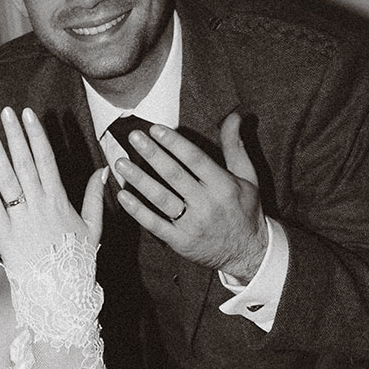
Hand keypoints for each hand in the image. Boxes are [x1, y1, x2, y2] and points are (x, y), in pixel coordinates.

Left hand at [0, 106, 106, 274]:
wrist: (59, 292)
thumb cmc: (77, 260)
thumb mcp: (93, 228)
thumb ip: (94, 197)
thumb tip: (102, 171)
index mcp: (59, 201)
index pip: (46, 160)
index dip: (36, 135)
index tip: (28, 115)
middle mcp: (39, 206)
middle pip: (25, 163)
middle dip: (16, 135)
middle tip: (6, 112)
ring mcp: (21, 219)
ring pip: (7, 180)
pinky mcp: (5, 234)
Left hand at [114, 110, 266, 277]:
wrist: (248, 253)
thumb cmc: (245, 210)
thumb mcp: (247, 177)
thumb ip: (235, 147)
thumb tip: (233, 116)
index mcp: (223, 186)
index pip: (195, 159)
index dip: (174, 143)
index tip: (156, 129)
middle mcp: (207, 205)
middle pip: (174, 175)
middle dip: (152, 154)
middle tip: (133, 137)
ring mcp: (192, 225)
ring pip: (161, 198)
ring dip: (139, 180)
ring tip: (120, 163)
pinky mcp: (180, 242)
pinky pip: (155, 224)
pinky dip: (138, 211)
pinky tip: (123, 196)